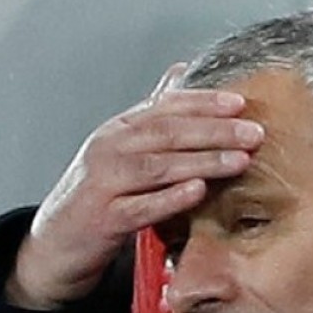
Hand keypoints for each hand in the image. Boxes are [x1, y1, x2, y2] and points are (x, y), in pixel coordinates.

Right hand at [5, 64, 263, 308]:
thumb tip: (181, 71)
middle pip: (167, 133)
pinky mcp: (103, 219)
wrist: (58, 242)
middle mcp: (109, 149)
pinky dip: (170, 198)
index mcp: (120, 129)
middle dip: (214, 131)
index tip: (240, 103)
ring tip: (239, 160)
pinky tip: (198, 191)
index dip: (203, 102)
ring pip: (157, 167)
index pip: (165, 107)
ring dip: (202, 161)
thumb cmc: (102, 193)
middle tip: (254, 132)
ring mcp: (103, 183)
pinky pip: (141, 207)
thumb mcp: (125, 148)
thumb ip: (155, 113)